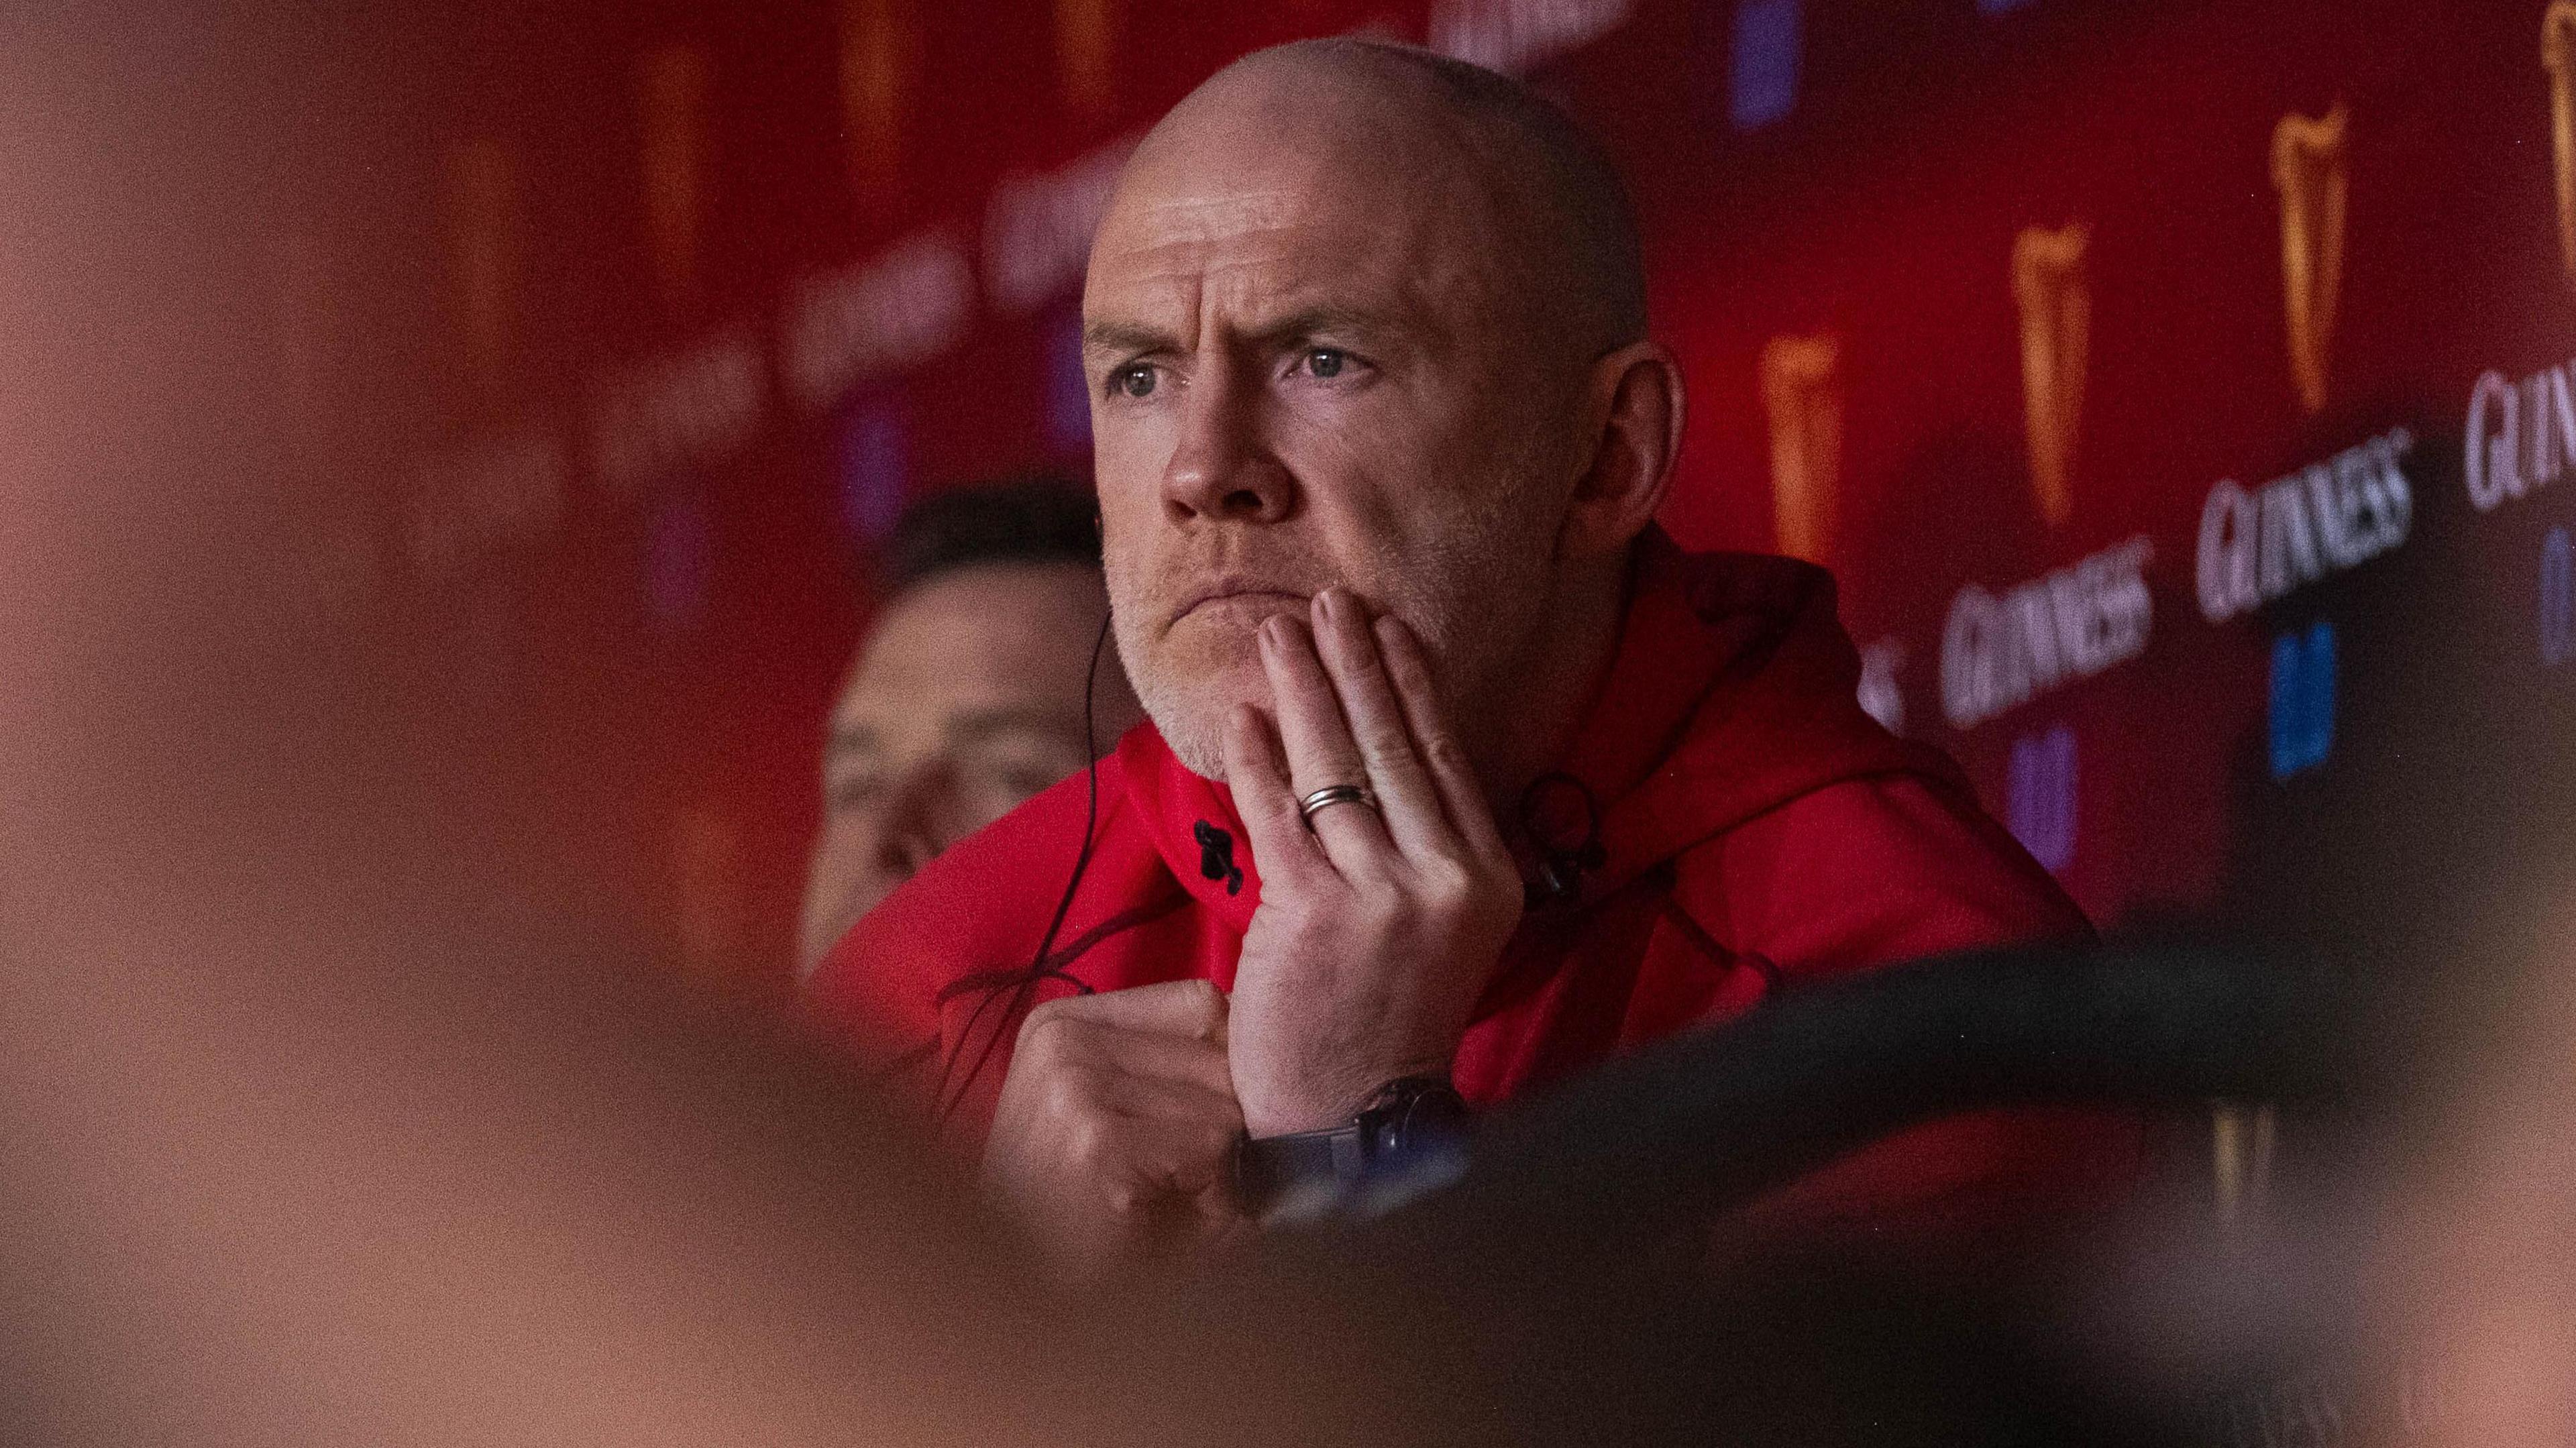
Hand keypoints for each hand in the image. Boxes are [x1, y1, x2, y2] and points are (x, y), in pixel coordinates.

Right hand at [979, 980, 1248, 1279]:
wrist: (1018, 1299)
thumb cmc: (1073, 1216)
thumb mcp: (1113, 1118)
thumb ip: (1176, 1069)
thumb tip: (1277, 1044)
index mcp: (1061, 1022)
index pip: (1201, 1005)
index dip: (1226, 1071)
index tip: (1196, 1129)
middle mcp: (1062, 1038)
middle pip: (1221, 1057)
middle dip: (1224, 1130)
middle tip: (1172, 1189)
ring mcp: (1074, 1083)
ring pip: (1224, 1105)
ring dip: (1218, 1171)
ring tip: (1158, 1209)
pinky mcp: (1096, 1138)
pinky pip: (1213, 1143)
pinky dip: (1210, 1197)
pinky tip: (1156, 1223)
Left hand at [1221, 589, 1523, 1135]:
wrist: (1351, 1121)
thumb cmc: (1382, 1023)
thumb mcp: (1435, 931)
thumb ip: (1421, 850)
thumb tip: (1374, 751)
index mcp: (1489, 878)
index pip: (1443, 756)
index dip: (1411, 684)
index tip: (1385, 627)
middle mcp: (1447, 878)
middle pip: (1392, 744)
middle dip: (1355, 662)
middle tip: (1328, 601)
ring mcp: (1382, 893)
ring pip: (1335, 765)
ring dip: (1302, 689)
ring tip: (1276, 635)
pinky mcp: (1314, 911)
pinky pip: (1278, 812)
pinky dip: (1257, 758)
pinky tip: (1242, 715)